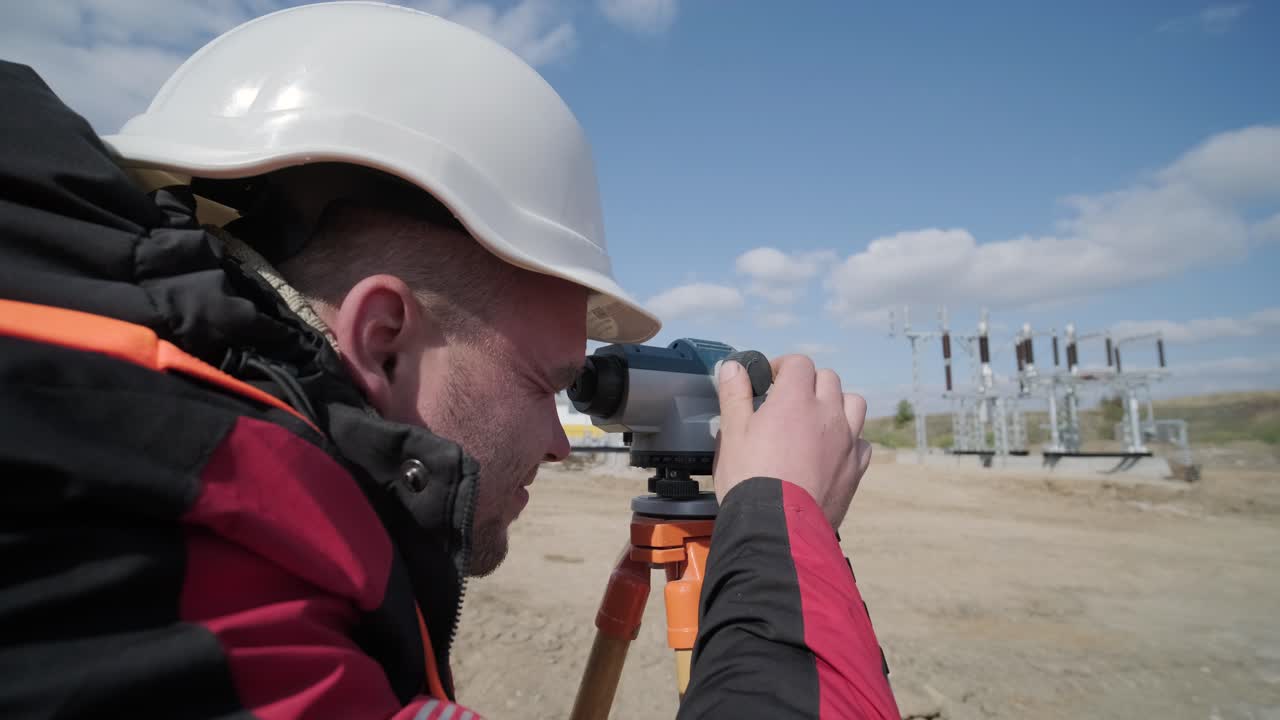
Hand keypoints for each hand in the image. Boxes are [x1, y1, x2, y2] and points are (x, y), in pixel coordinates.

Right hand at [713, 354, 871, 527]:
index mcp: (795, 400)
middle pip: (828, 379)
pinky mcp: (856, 467)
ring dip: (836, 404)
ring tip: (817, 419)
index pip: (798, 363)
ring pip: (853, 404)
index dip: (782, 366)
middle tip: (788, 401)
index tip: (769, 380)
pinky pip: (861, 441)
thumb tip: (733, 367)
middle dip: (808, 383)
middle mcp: (827, 414)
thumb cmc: (750, 480)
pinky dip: (849, 439)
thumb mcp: (732, 433)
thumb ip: (734, 395)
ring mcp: (847, 441)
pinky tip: (832, 450)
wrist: (778, 527)